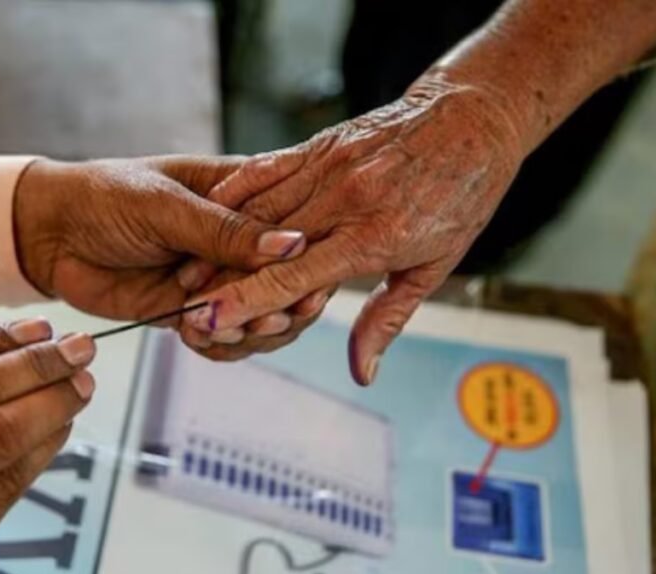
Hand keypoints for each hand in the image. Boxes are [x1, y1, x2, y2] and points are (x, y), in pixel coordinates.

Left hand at [13, 156, 306, 323]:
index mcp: (244, 194)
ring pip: (261, 314)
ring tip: (231, 330)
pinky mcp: (193, 310)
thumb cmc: (104, 196)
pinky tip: (200, 338)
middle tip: (271, 318)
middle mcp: (238, 239)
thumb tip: (291, 245)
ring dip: (253, 329)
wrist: (47, 233)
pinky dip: (220, 345)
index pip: (296, 227)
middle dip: (282, 304)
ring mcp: (217, 277)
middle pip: (288, 280)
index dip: (308, 260)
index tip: (308, 285)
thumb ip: (225, 231)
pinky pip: (224, 337)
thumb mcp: (165, 204)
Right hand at [179, 77, 525, 382]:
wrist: (473, 120)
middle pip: (263, 247)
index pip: (294, 278)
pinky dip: (234, 193)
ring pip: (256, 208)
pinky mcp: (319, 144)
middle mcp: (344, 200)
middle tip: (182, 307)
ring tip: (186, 272)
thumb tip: (361, 372)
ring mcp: (329, 167)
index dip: (245, 302)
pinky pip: (265, 168)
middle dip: (218, 280)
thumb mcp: (434, 267)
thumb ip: (386, 319)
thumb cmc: (460, 197)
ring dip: (217, 242)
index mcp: (373, 237)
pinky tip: (208, 212)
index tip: (208, 322)